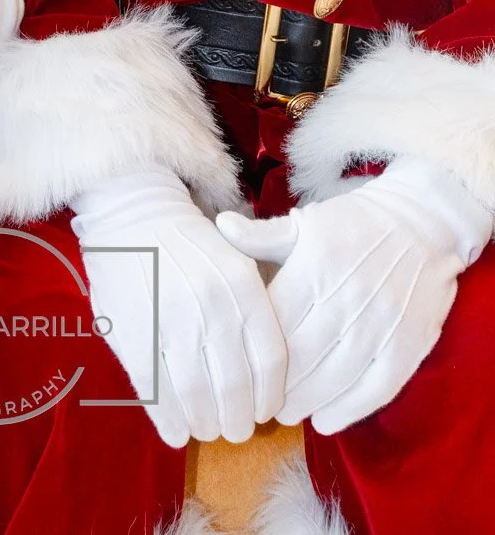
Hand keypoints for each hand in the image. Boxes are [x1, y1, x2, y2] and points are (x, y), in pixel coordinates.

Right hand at [71, 169, 286, 445]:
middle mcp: (213, 307)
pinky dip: (169, 422)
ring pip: (197, 398)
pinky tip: (175, 431)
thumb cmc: (188, 241)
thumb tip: (265, 375)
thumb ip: (252, 311)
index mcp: (243, 287)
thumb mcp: (235, 260)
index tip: (264, 412)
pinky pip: (157, 393)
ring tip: (206, 430)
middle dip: (237, 422)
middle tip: (235, 431)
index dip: (269, 397)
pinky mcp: (135, 335)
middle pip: (236, 389)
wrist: (132, 210)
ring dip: (205, 425)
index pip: (270, 362)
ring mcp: (172, 322)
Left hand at [216, 157, 492, 433]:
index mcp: (316, 266)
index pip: (276, 321)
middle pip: (302, 356)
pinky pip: (377, 388)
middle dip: (276, 385)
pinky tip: (325, 420)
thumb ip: (261, 235)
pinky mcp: (409, 343)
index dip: (254, 351)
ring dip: (306, 402)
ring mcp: (381, 324)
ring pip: (336, 377)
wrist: (422, 223)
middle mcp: (348, 297)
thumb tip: (220, 226)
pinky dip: (349, 409)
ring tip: (285, 412)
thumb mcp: (305, 223)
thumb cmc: (353, 224)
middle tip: (256, 401)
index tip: (239, 367)